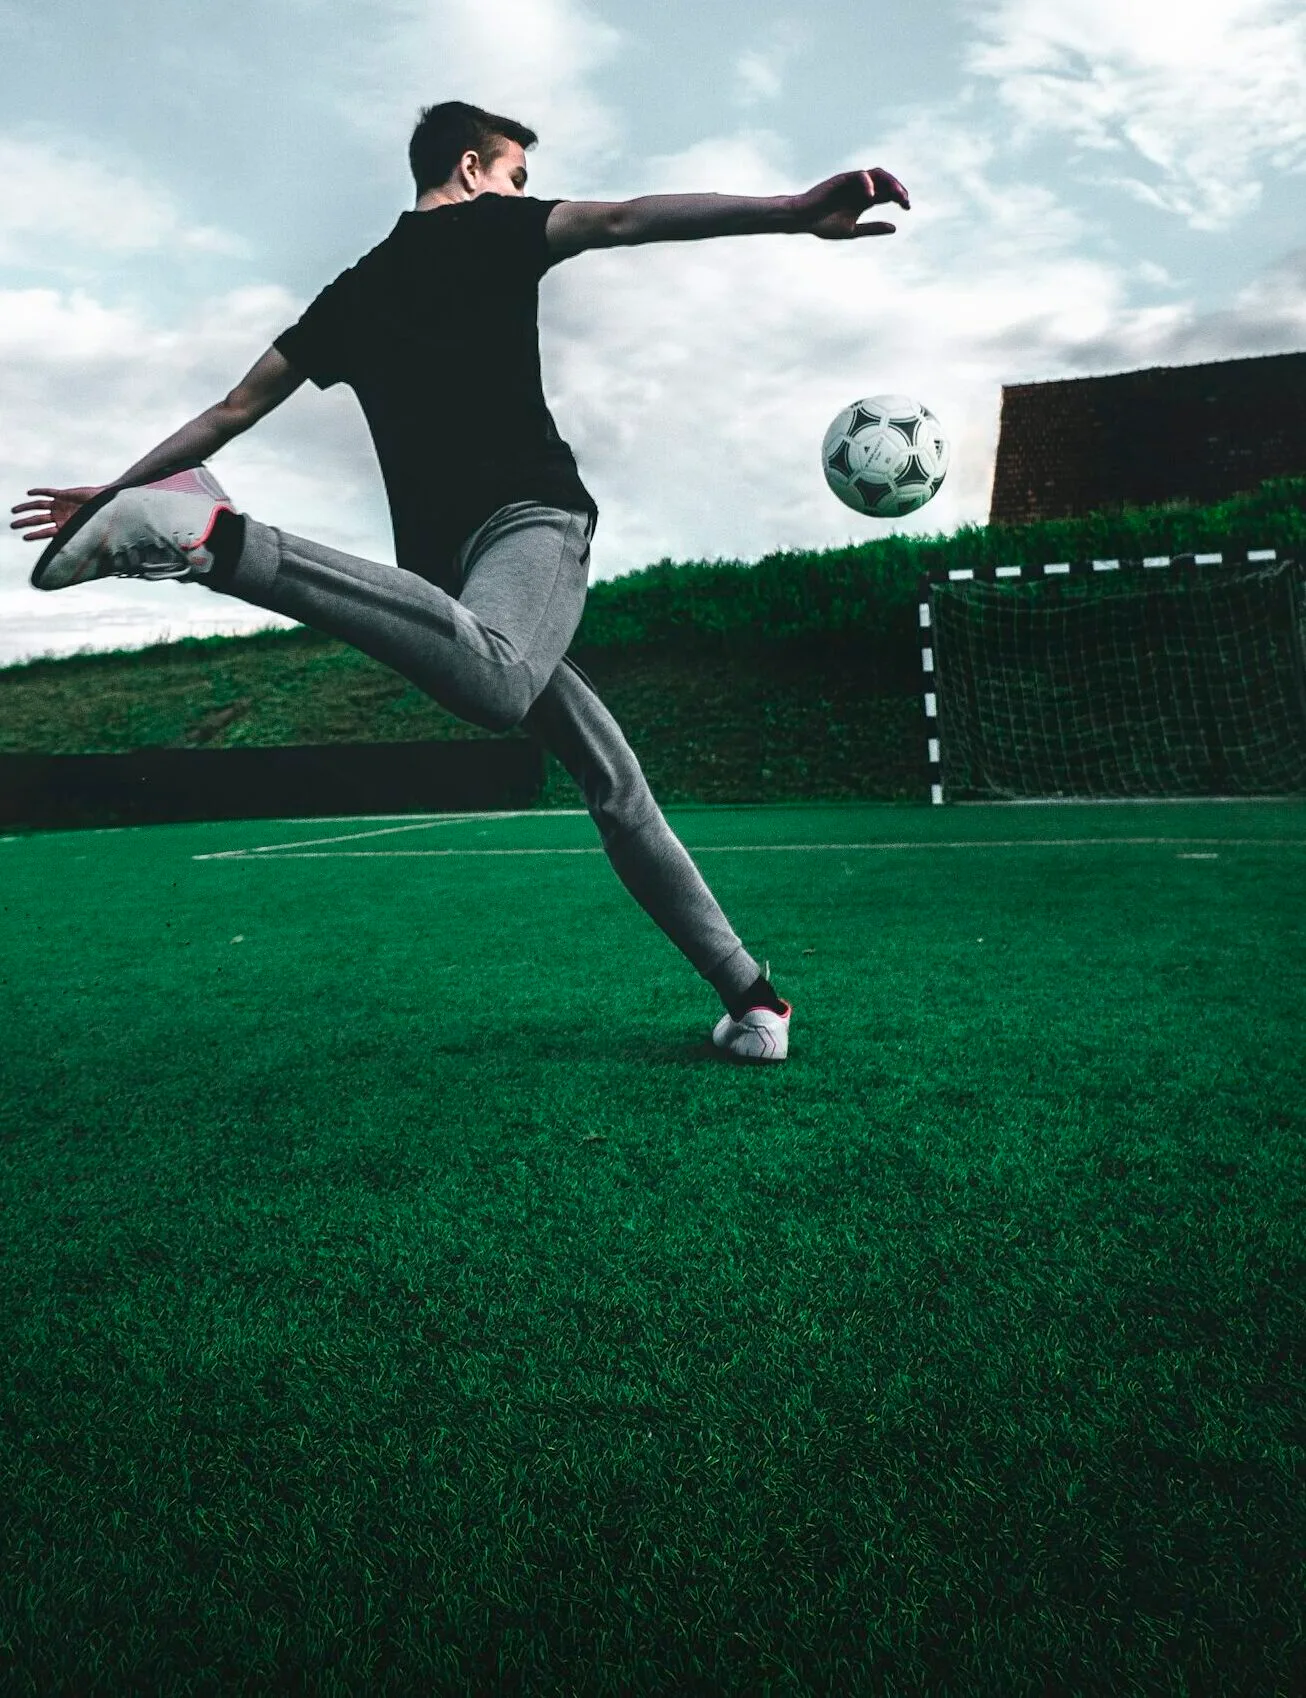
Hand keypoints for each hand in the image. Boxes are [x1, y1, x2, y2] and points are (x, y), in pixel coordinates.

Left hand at [9, 485, 108, 542]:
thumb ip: (83, 539)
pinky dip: (38, 492)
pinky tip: (28, 493)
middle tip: (12, 525)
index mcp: (66, 527)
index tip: (24, 538)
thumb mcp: (90, 531)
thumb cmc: (101, 519)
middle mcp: (60, 517)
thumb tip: (81, 556)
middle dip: (24, 522)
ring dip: (26, 507)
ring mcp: (60, 505)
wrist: (108, 502)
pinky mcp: (63, 494)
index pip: (47, 532)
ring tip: (14, 510)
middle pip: (38, 519)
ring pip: (38, 506)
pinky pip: (48, 492)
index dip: (36, 534)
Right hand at [792, 167, 909, 238]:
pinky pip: (860, 175)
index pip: (888, 194)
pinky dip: (868, 183)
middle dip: (898, 189)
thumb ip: (872, 228)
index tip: (908, 208)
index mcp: (864, 200)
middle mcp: (861, 189)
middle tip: (905, 201)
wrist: (803, 220)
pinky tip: (872, 197)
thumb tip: (895, 227)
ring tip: (896, 195)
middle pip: (886, 182)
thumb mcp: (853, 231)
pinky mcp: (842, 179)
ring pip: (876, 174)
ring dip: (888, 182)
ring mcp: (852, 183)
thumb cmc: (823, 225)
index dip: (900, 198)